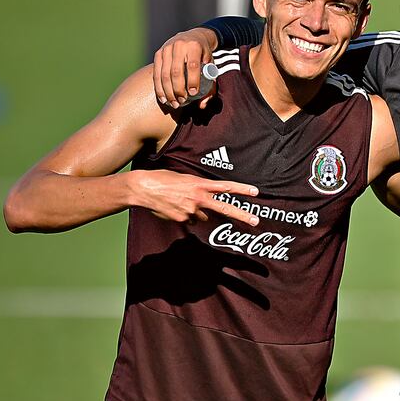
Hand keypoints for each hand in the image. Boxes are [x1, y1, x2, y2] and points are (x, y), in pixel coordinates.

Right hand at [131, 170, 259, 225]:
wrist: (143, 188)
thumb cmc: (163, 179)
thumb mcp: (185, 179)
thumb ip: (199, 191)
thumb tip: (205, 209)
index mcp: (200, 184)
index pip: (225, 187)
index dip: (241, 189)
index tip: (256, 192)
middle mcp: (198, 198)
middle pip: (224, 207)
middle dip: (242, 215)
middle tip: (256, 221)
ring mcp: (190, 211)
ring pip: (202, 216)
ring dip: (196, 211)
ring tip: (180, 201)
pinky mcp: (182, 219)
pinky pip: (189, 220)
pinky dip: (185, 216)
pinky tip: (173, 207)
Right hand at [152, 27, 218, 108]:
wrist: (193, 37)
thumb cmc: (203, 56)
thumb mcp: (211, 66)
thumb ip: (210, 85)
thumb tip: (202, 105)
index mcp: (195, 46)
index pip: (192, 66)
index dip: (192, 81)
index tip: (193, 94)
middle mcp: (179, 46)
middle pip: (176, 72)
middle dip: (178, 90)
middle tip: (182, 102)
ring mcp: (166, 49)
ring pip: (164, 74)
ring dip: (168, 91)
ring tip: (173, 104)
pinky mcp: (158, 54)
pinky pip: (156, 73)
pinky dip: (159, 88)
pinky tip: (163, 98)